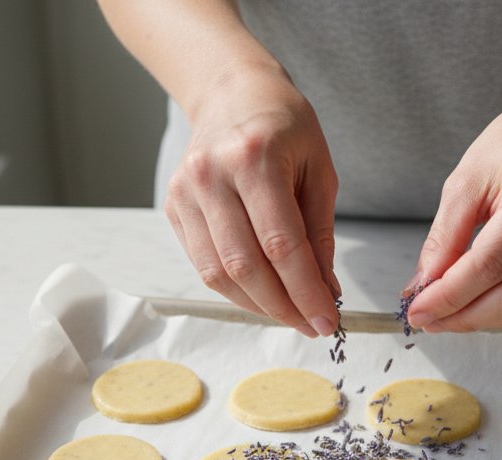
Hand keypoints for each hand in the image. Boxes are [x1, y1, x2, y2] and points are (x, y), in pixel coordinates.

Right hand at [164, 70, 340, 337]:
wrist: (232, 92)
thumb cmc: (285, 127)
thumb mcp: (319, 170)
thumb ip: (320, 233)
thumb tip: (325, 292)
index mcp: (255, 158)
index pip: (281, 245)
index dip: (305, 292)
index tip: (328, 321)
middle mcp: (212, 175)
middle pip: (246, 266)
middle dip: (283, 307)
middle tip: (312, 325)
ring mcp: (186, 192)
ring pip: (219, 274)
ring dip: (258, 305)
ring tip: (290, 314)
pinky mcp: (174, 207)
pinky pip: (203, 264)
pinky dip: (236, 288)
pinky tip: (263, 294)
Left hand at [403, 85, 501, 331]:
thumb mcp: (468, 178)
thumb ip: (445, 236)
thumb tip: (424, 286)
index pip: (488, 266)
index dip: (449, 296)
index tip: (417, 311)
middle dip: (465, 316)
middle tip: (431, 320)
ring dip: (489, 319)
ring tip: (454, 313)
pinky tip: (488, 299)